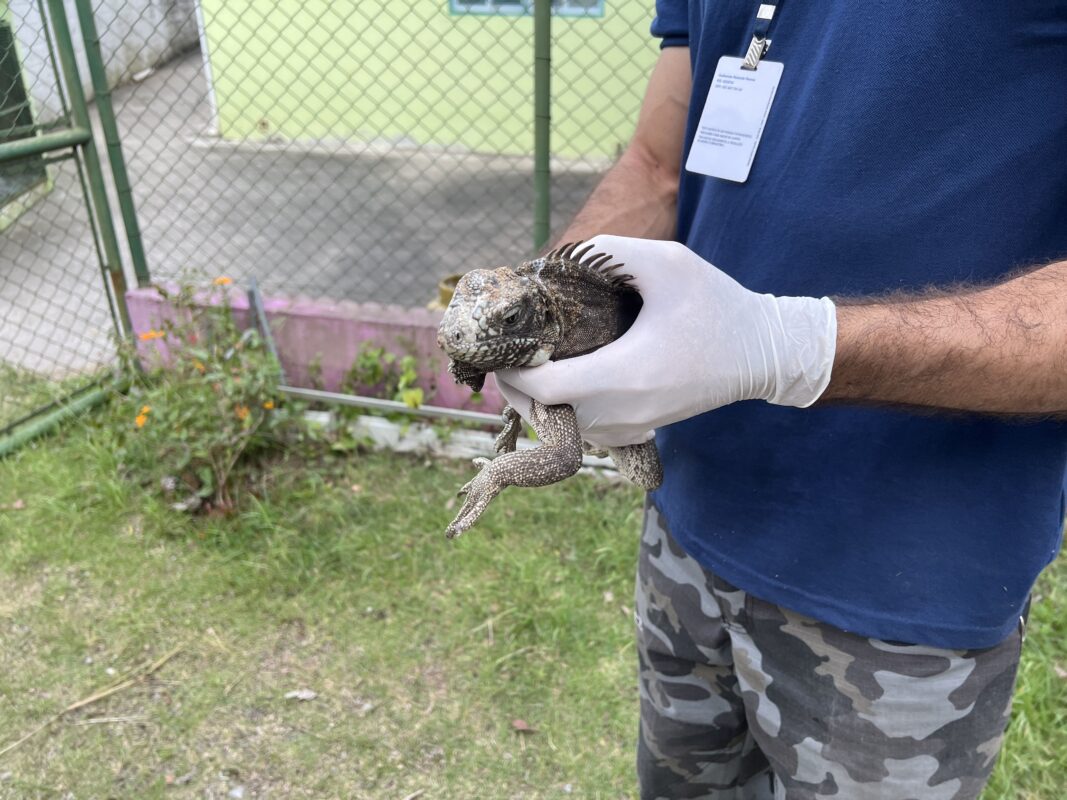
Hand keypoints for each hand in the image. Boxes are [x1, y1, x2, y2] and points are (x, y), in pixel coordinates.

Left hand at [495, 235, 836, 446]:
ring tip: (533, 360)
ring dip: (537, 398)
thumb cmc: (717, 305)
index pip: (543, 388)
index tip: (504, 343)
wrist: (763, 354)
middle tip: (510, 349)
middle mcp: (623, 412)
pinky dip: (562, 408)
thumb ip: (611, 251)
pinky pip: (582, 429)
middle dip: (516, 384)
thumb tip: (560, 258)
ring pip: (560, 426)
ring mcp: (630, 427)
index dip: (512, 369)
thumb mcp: (668, 262)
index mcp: (626, 374)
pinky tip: (563, 376)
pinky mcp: (637, 431)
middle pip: (543, 413)